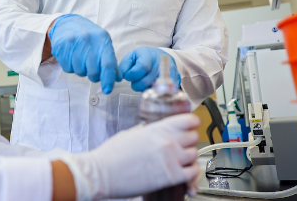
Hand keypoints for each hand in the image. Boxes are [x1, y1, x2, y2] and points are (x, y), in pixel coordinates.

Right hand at [48, 14, 120, 93]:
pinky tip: (71, 57)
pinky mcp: (61, 46)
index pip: (107, 63)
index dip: (108, 79)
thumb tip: (117, 78)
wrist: (66, 24)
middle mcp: (88, 39)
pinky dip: (71, 67)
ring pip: (80, 71)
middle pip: (93, 71)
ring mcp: (73, 42)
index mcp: (102, 38)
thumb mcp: (103, 43)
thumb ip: (111, 61)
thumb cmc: (88, 36)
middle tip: (91, 69)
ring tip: (80, 59)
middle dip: (94, 76)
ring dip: (81, 70)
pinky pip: (68, 69)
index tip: (107, 90)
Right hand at [63, 114, 200, 199]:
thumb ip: (146, 131)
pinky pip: (193, 173)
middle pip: (194, 137)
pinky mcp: (171, 176)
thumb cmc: (111, 156)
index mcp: (156, 129)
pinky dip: (191, 174)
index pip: (188, 120)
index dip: (192, 123)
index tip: (191, 127)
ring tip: (179, 162)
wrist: (102, 173)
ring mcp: (170, 159)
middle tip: (181, 146)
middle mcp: (166, 142)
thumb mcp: (129, 134)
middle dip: (188, 142)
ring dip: (188, 159)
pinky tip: (183, 174)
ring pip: (194, 155)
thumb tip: (151, 131)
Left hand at [119, 47, 180, 91]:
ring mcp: (170, 71)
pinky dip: (156, 92)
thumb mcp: (132, 56)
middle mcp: (161, 62)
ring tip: (143, 83)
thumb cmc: (143, 57)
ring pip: (155, 88)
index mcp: (149, 54)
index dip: (132, 75)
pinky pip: (165, 91)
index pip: (142, 67)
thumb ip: (124, 65)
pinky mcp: (176, 79)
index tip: (128, 76)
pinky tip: (151, 87)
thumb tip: (122, 76)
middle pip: (147, 81)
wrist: (160, 56)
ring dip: (145, 89)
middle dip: (137, 84)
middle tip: (135, 82)